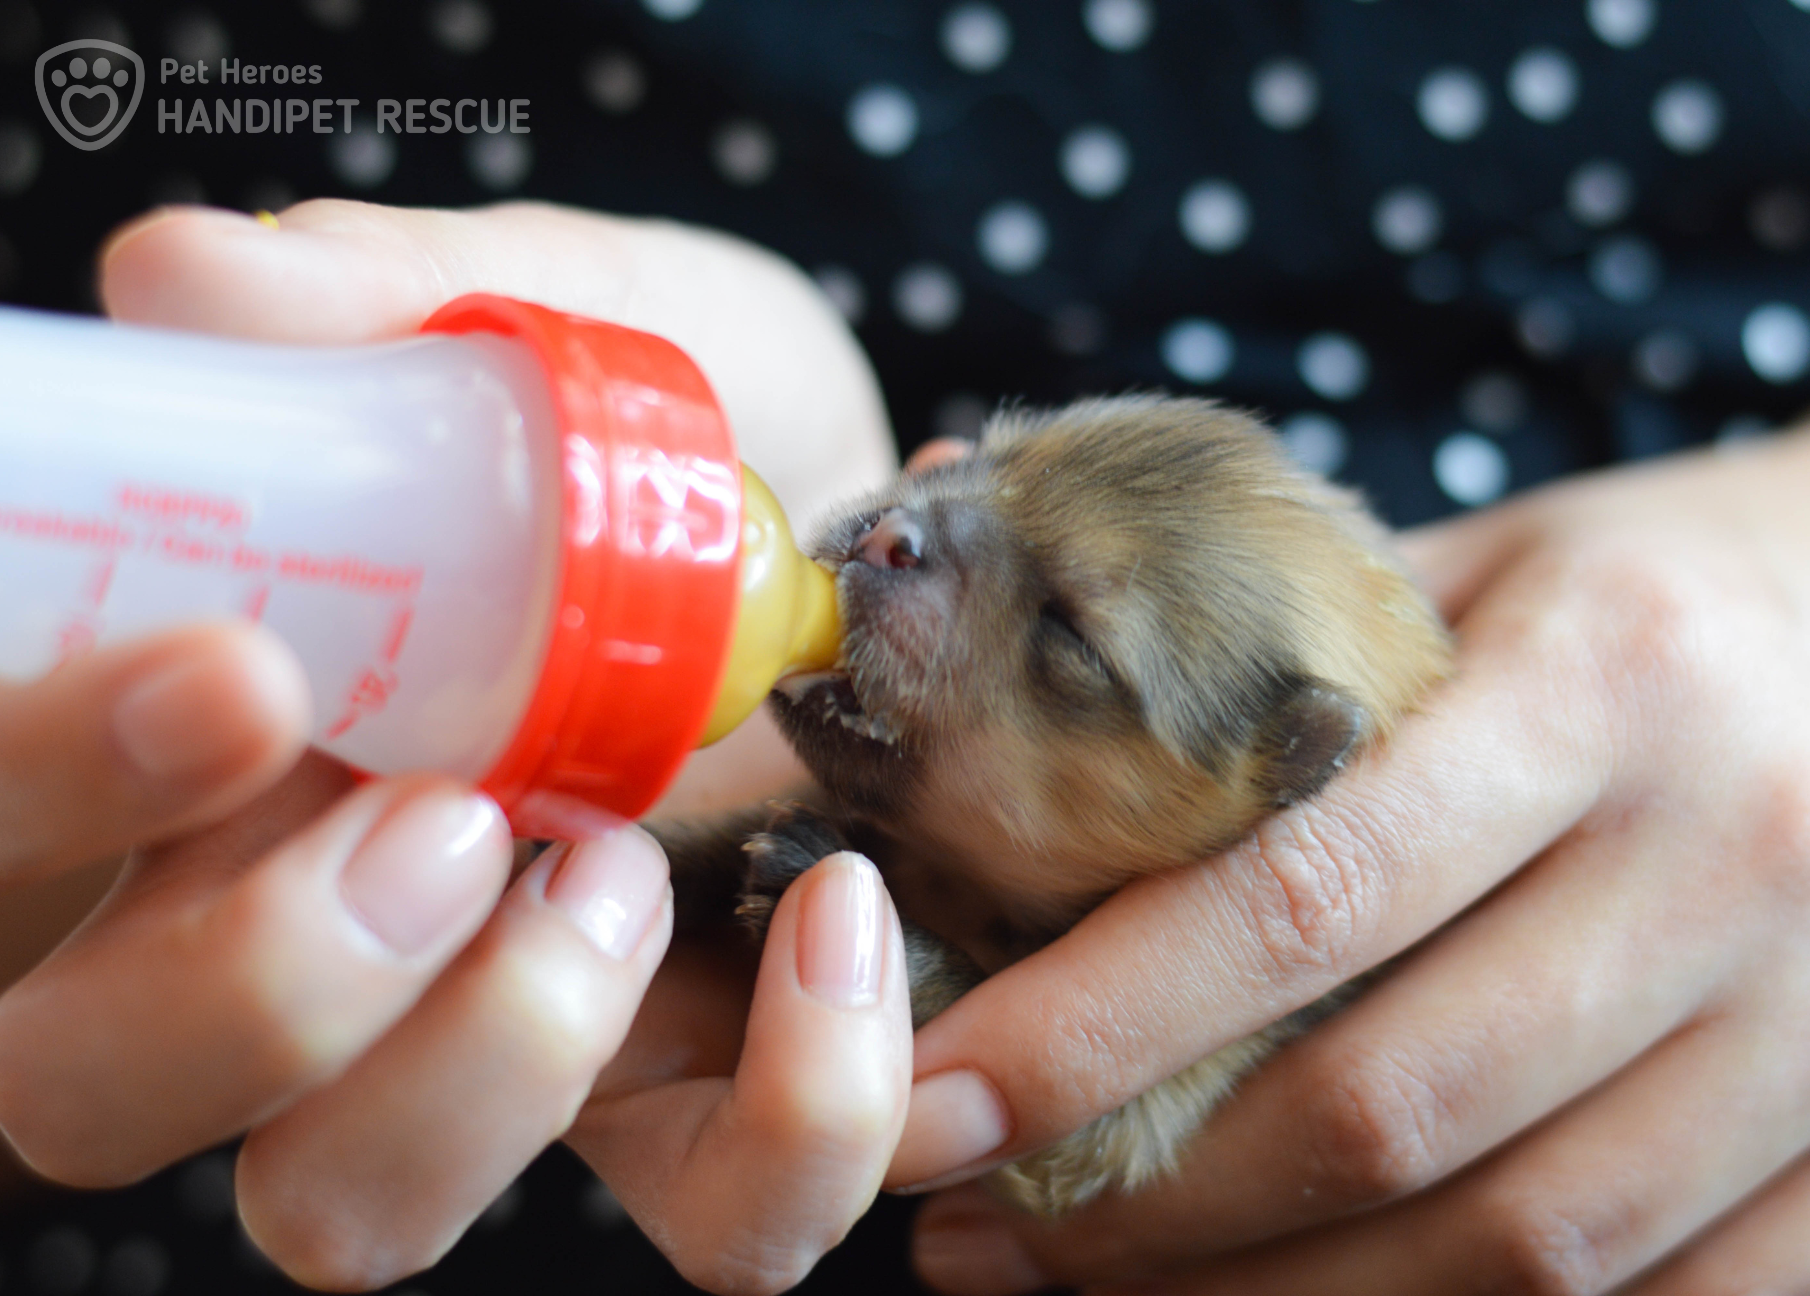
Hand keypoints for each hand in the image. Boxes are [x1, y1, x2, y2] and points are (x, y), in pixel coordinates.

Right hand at [0, 199, 905, 1293]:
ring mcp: (472, 1036)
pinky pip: (718, 1220)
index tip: (238, 673)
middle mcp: (275, 922)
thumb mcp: (547, 328)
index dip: (44, 792)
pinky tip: (836, 915)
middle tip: (445, 814)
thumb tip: (189, 278)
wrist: (846, 517)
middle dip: (249, 987)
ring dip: (489, 1062)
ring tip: (621, 859)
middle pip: (89, 1097)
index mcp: (187, 735)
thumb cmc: (660, 425)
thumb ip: (379, 308)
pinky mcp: (686, 1090)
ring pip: (350, 1207)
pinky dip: (796, 1114)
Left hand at [897, 426, 1809, 1294]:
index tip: (930, 1099)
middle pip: (1387, 1107)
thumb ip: (1266, 641)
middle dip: (1144, 1207)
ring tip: (1101, 1290)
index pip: (1299, 894)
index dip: (1088, 1026)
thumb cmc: (1649, 597)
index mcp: (1596, 683)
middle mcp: (1722, 859)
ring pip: (1521, 1249)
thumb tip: (965, 623)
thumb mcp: (1476, 573)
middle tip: (975, 1228)